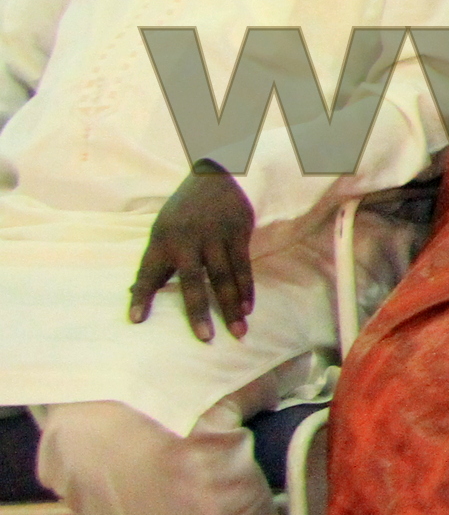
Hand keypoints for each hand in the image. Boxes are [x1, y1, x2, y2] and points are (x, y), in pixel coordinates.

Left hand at [128, 163, 257, 339]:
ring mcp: (215, 237)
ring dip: (231, 306)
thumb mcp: (161, 231)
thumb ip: (154, 263)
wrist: (214, 176)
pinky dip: (246, 289)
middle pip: (194, 281)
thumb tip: (134, 293)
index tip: (136, 320)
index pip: (148, 272)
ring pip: (224, 277)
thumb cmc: (183, 212)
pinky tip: (247, 308)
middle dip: (198, 310)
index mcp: (162, 240)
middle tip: (204, 337)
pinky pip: (243, 266)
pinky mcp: (238, 234)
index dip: (142, 296)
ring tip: (237, 331)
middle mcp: (188, 240)